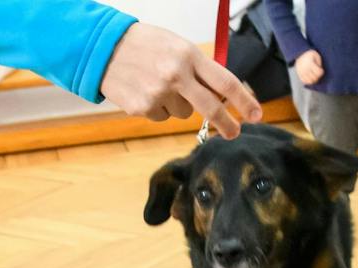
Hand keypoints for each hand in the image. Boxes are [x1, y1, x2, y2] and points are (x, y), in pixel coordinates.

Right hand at [99, 22, 261, 137]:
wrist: (102, 48)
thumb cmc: (144, 45)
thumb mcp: (175, 46)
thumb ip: (199, 68)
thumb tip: (222, 95)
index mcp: (188, 55)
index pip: (225, 82)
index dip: (244, 101)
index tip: (256, 114)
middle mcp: (175, 75)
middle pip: (211, 108)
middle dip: (226, 124)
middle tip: (234, 132)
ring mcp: (158, 93)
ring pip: (183, 113)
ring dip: (177, 104)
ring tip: (158, 84)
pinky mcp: (142, 108)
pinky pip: (162, 117)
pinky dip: (157, 108)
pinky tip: (144, 90)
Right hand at [294, 49, 324, 86]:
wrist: (300, 54)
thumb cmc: (310, 55)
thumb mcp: (317, 56)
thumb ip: (319, 64)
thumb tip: (319, 72)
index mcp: (310, 63)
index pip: (318, 72)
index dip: (321, 71)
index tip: (321, 69)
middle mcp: (305, 69)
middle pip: (315, 78)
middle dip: (318, 76)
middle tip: (318, 72)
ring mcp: (301, 73)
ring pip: (310, 81)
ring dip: (314, 79)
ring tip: (314, 75)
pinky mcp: (299, 75)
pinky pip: (305, 82)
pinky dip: (309, 81)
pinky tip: (310, 77)